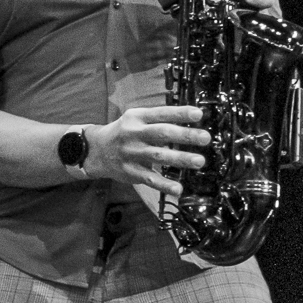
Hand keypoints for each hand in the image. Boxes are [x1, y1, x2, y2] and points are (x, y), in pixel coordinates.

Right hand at [84, 105, 208, 201]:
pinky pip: (149, 179)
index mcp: (137, 118)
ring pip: (158, 156)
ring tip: (199, 161)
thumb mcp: (136, 118)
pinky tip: (178, 189)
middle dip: (185, 135)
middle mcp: (134, 134)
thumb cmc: (124, 132)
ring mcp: (132, 153)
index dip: (180, 113)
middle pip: (161, 133)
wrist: (96, 150)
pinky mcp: (131, 171)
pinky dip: (164, 185)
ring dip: (180, 159)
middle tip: (205, 137)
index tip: (199, 114)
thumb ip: (159, 119)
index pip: (161, 113)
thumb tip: (191, 118)